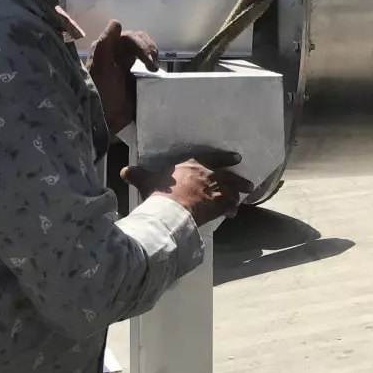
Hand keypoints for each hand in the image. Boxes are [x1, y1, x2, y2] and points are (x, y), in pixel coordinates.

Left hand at [89, 21, 159, 133]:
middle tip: (153, 66)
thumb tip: (116, 22)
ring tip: (155, 69)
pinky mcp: (136, 77)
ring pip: (144, 50)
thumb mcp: (100, 68)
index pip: (129, 36)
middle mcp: (117, 55)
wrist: (105, 120)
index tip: (149, 61)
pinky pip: (147, 64)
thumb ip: (104, 44)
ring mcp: (127, 66)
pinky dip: (154, 64)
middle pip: (139, 40)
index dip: (142, 44)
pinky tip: (156, 72)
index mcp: (108, 50)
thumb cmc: (101, 94)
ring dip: (153, 55)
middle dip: (149, 49)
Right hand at [120, 158, 252, 226]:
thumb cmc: (160, 192)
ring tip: (243, 198)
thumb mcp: (146, 180)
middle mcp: (209, 174)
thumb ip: (138, 174)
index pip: (213, 158)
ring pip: (233, 190)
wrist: (171, 209)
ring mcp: (216, 189)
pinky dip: (232, 209)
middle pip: (228, 175)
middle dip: (238, 180)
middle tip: (248, 184)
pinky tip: (233, 214)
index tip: (237, 158)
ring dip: (238, 195)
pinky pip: (230, 206)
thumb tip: (124, 171)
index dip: (226, 158)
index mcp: (194, 164)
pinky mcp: (220, 204)